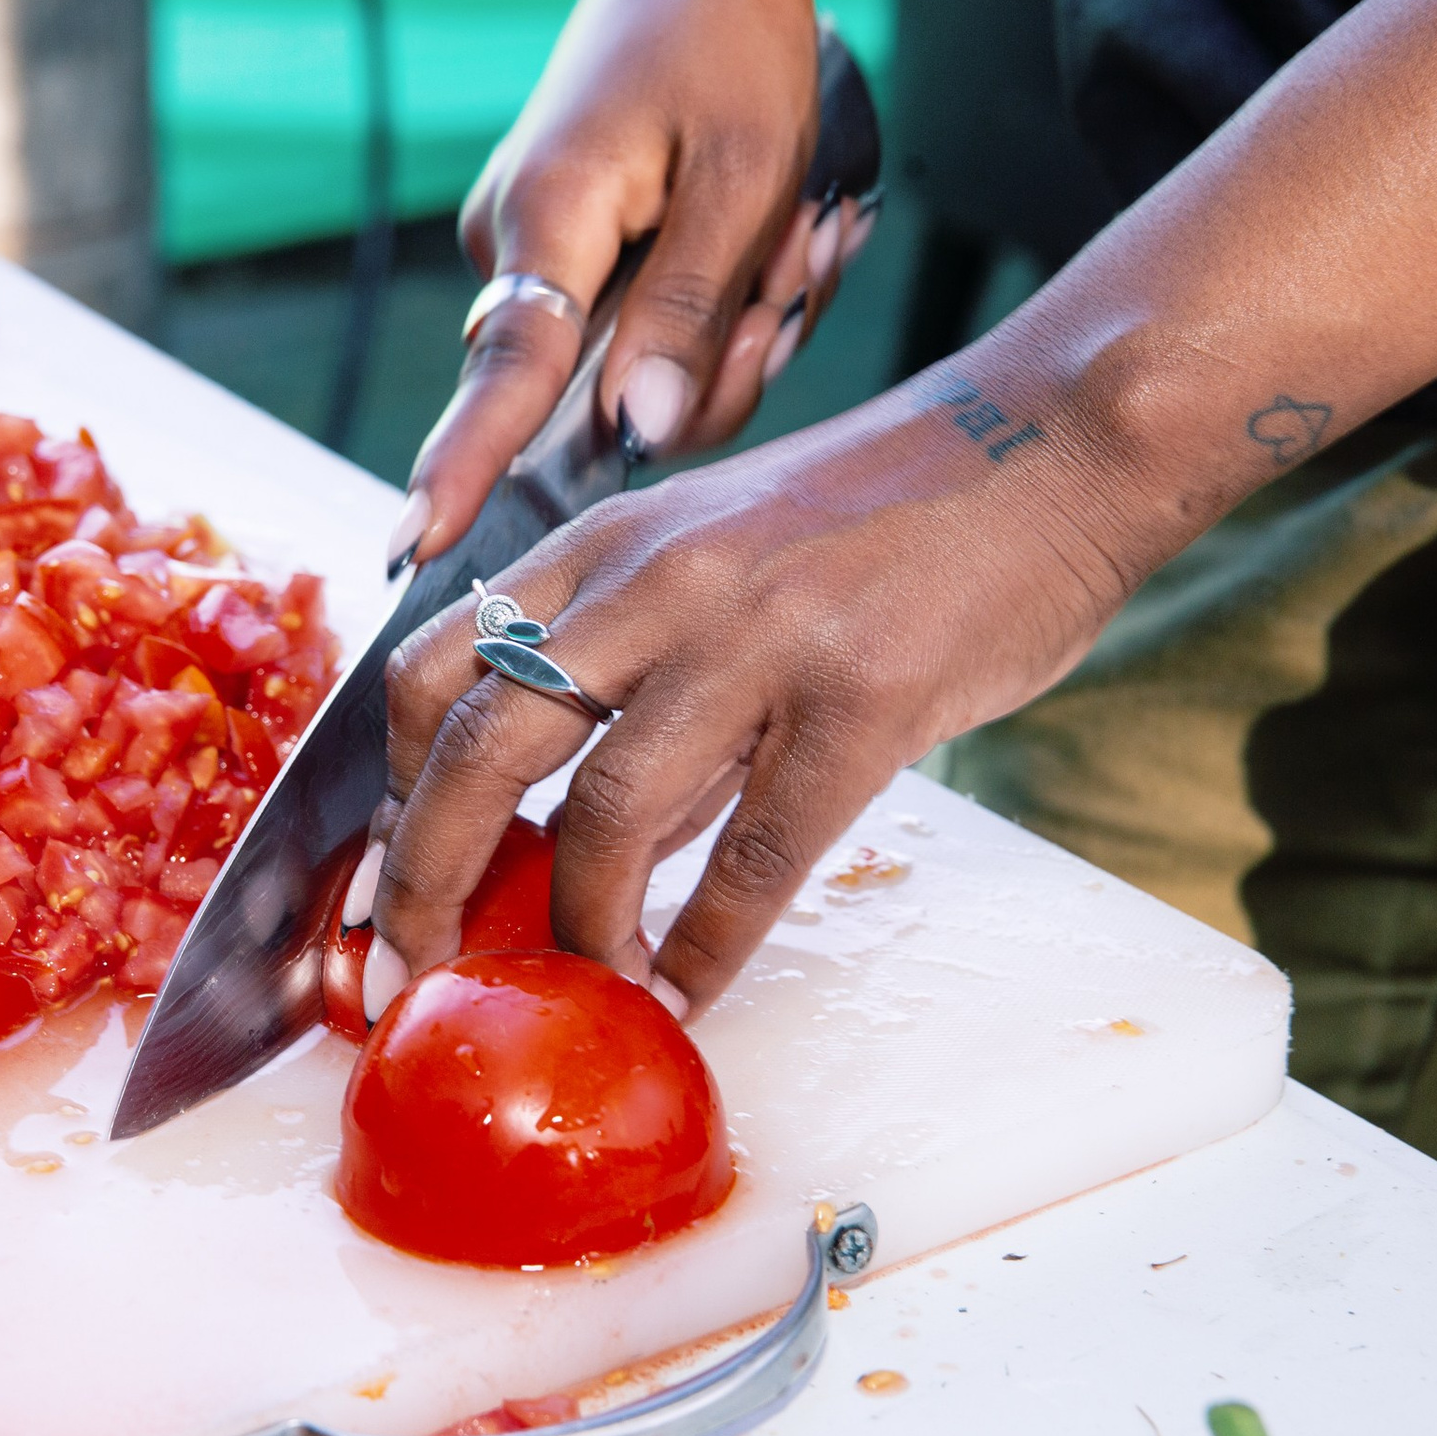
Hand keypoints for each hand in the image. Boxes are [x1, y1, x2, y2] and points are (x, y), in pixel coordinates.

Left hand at [362, 372, 1141, 1013]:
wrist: (1054, 440)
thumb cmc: (888, 512)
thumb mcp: (724, 558)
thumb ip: (647, 686)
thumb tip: (589, 844)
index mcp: (608, 542)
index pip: (439, 667)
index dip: (393, 788)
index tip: (381, 878)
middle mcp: (655, 579)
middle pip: (484, 745)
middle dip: (428, 878)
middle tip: (415, 968)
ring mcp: (756, 636)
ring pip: (607, 811)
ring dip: (580, 929)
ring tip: (584, 990)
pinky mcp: (860, 699)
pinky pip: (753, 858)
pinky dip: (707, 949)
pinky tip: (691, 995)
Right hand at [387, 0, 876, 574]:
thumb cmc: (728, 45)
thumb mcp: (746, 176)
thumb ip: (688, 313)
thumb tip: (636, 435)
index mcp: (551, 217)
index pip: (500, 375)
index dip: (460, 469)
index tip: (409, 548)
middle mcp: (520, 249)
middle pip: (614, 396)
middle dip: (726, 358)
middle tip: (803, 261)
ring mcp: (545, 260)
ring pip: (651, 373)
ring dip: (740, 325)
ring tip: (793, 229)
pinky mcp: (580, 265)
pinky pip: (656, 337)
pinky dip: (725, 304)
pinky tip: (769, 239)